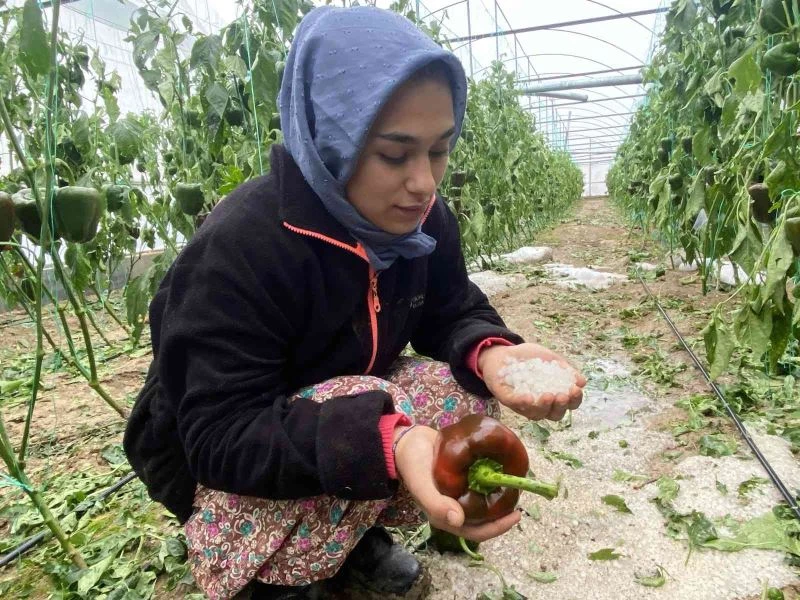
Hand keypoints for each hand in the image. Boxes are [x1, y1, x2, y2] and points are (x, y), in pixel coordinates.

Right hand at [393, 425, 520, 542]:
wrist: (406, 441)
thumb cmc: (413, 465)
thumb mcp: (422, 484)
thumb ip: (436, 504)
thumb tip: (458, 521)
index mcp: (446, 516)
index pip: (477, 530)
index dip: (498, 527)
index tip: (516, 514)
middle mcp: (455, 508)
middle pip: (484, 518)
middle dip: (502, 512)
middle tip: (518, 495)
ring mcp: (458, 493)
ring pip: (484, 501)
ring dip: (499, 496)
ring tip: (513, 483)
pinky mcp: (461, 478)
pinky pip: (480, 484)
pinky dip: (492, 481)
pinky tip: (501, 470)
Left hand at [478, 342, 585, 420]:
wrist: (501, 353)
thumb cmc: (528, 358)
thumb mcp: (549, 359)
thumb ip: (565, 369)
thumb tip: (582, 381)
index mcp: (553, 395)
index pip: (568, 404)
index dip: (574, 400)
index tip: (576, 389)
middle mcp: (540, 405)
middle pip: (554, 415)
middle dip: (561, 407)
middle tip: (562, 395)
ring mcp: (523, 405)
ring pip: (536, 415)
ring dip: (544, 406)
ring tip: (548, 395)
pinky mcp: (507, 400)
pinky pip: (516, 405)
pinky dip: (523, 403)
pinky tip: (530, 397)